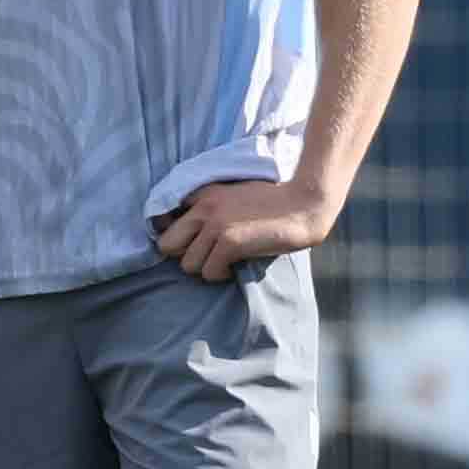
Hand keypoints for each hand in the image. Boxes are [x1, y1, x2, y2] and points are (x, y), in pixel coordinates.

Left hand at [155, 172, 335, 280]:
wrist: (304, 204)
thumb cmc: (275, 203)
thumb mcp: (235, 194)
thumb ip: (212, 207)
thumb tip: (194, 234)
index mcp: (204, 193)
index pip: (163, 216)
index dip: (175, 235)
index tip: (190, 242)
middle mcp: (204, 208)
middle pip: (167, 245)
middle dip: (184, 256)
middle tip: (206, 257)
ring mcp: (215, 225)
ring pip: (187, 265)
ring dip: (206, 269)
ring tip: (225, 262)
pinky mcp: (230, 242)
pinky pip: (209, 272)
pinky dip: (221, 275)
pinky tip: (235, 267)